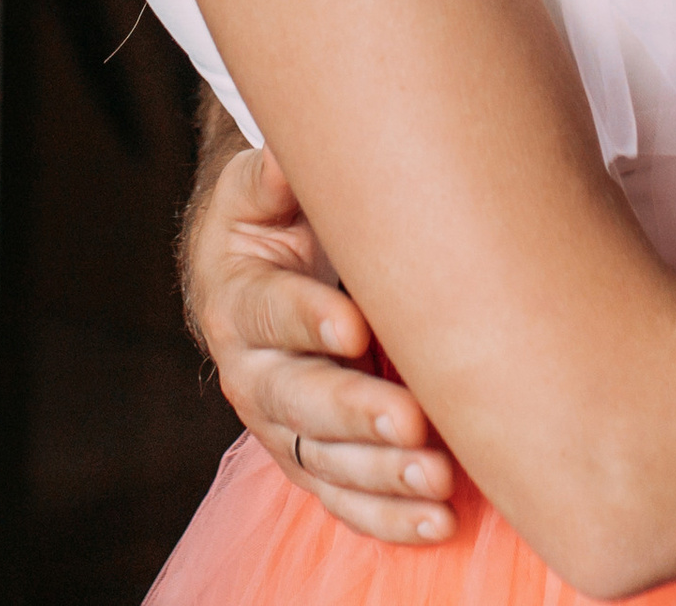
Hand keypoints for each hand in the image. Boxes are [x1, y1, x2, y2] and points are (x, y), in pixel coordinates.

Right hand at [184, 138, 455, 541]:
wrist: (254, 273)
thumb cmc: (273, 219)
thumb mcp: (261, 191)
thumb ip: (273, 179)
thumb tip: (284, 155)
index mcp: (237, 297)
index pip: (269, 311)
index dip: (308, 320)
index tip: (355, 327)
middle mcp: (251, 371)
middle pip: (298, 400)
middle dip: (355, 412)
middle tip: (412, 420)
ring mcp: (280, 424)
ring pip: (324, 460)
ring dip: (381, 475)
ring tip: (438, 480)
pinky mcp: (310, 458)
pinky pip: (343, 497)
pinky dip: (386, 516)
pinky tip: (436, 520)